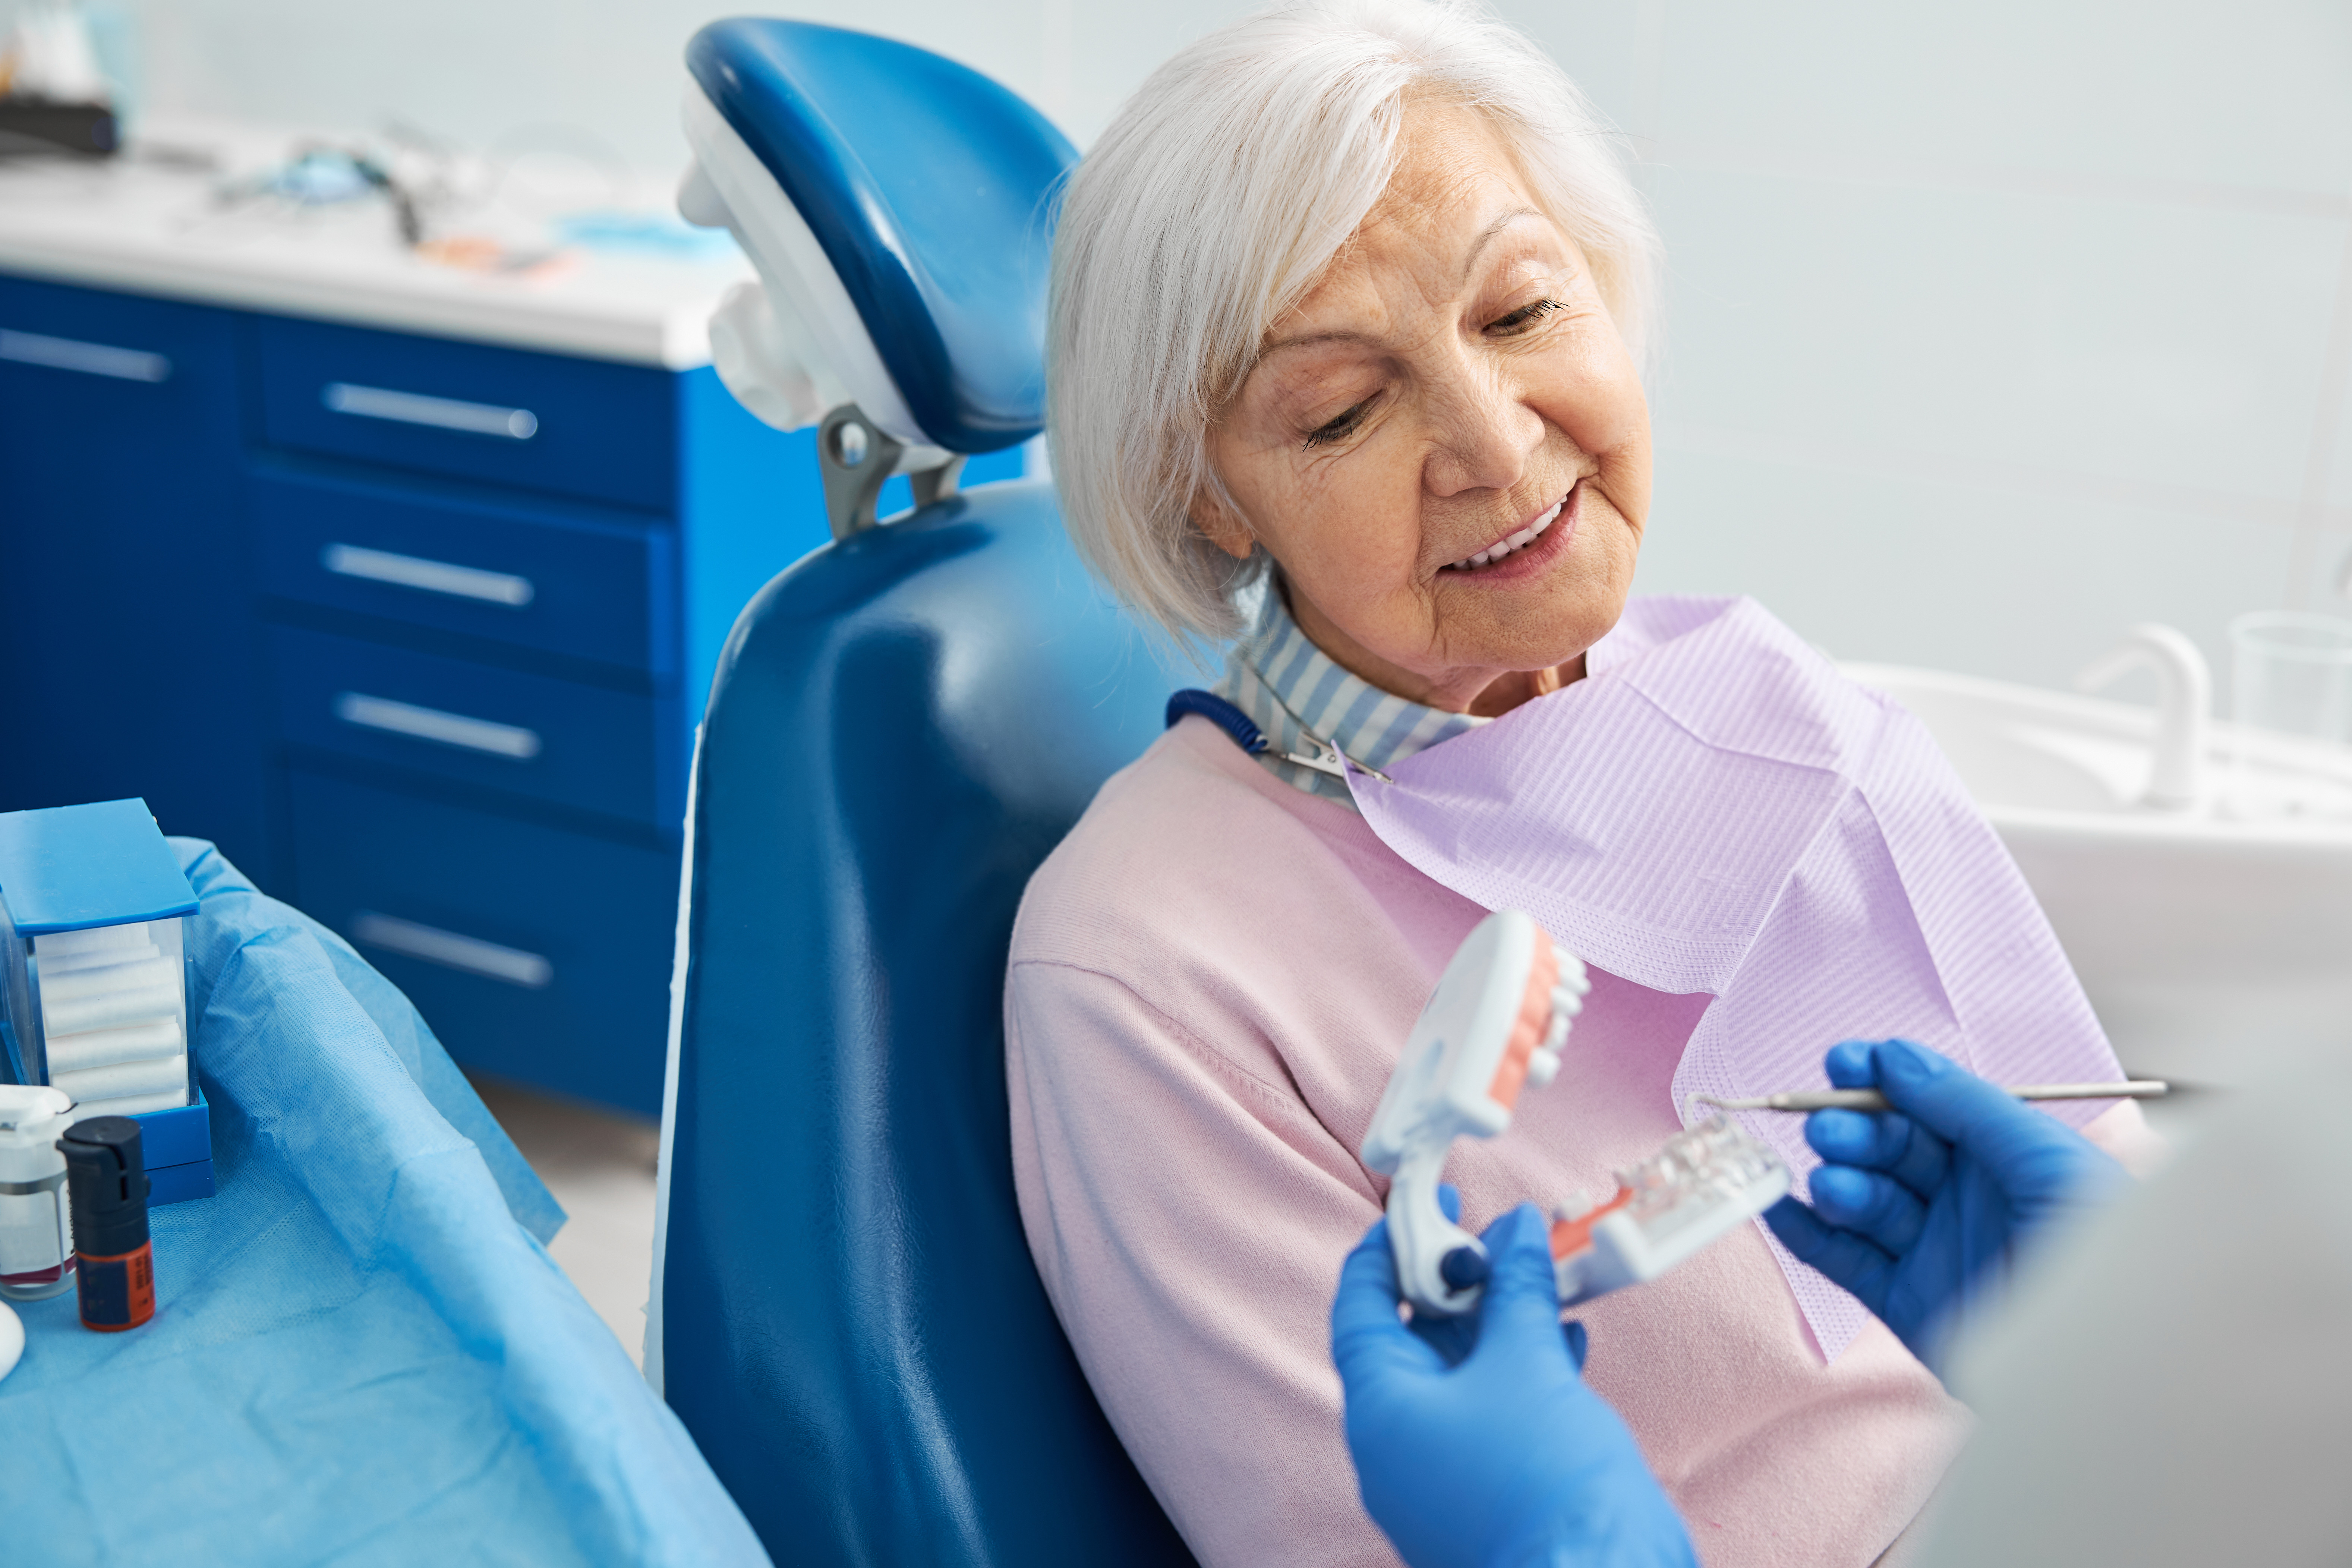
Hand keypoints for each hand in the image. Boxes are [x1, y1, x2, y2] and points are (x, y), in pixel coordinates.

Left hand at [1332, 1199, 1696, 1567]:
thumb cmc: (1548, 1483)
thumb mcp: (1529, 1364)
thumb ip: (1517, 1290)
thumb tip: (1515, 1231)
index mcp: (1380, 1411)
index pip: (1361, 1307)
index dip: (1390, 1247)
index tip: (1426, 1206)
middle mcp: (1397, 1448)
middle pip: (1412, 1339)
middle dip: (1460, 1283)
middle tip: (1500, 1238)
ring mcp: (1438, 1478)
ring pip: (1458, 1376)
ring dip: (1500, 1323)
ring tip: (1542, 1276)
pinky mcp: (1484, 1495)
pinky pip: (1489, 1415)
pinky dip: (1521, 1371)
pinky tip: (1565, 1338)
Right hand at [1765, 1038, 2126, 1375]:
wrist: (2113, 1369)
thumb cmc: (2105, 1257)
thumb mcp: (2049, 1162)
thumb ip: (1968, 1106)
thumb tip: (1895, 1058)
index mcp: (2006, 1155)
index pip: (1931, 1103)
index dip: (1884, 1079)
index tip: (1843, 1062)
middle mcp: (1966, 1197)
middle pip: (1890, 1147)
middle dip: (1855, 1131)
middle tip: (1830, 1131)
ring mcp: (1933, 1249)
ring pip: (1865, 1200)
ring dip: (1837, 1182)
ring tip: (1833, 1185)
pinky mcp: (1906, 1302)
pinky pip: (1844, 1261)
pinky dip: (1807, 1234)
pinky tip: (1782, 1208)